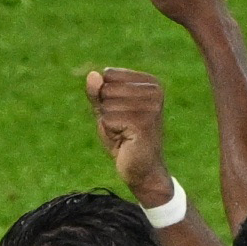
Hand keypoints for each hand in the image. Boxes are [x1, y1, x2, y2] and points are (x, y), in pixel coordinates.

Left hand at [83, 65, 175, 209]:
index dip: (105, 97)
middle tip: (123, 127)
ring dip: (109, 123)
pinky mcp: (143, 122)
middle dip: (107, 111)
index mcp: (150, 82)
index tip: (121, 114)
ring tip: (125, 134)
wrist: (142, 170)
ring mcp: (150, 106)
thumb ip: (97, 93)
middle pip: (107, 89)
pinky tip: (125, 140)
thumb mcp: (106, 111)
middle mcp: (154, 90)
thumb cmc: (124, 138)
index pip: (109, 75)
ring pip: (107, 104)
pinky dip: (111, 133)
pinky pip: (108, 119)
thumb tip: (92, 75)